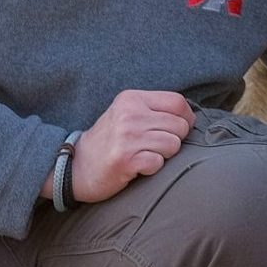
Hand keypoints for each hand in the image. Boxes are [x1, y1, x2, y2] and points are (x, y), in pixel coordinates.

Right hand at [45, 90, 194, 204]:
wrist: (76, 165)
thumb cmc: (108, 141)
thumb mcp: (127, 114)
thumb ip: (153, 109)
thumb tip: (189, 116)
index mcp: (132, 98)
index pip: (178, 102)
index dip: (186, 118)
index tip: (179, 129)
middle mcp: (130, 114)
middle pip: (180, 125)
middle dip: (174, 140)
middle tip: (154, 146)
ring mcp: (127, 136)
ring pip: (173, 145)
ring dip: (163, 155)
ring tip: (144, 155)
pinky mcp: (125, 159)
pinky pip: (158, 163)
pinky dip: (151, 168)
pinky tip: (137, 166)